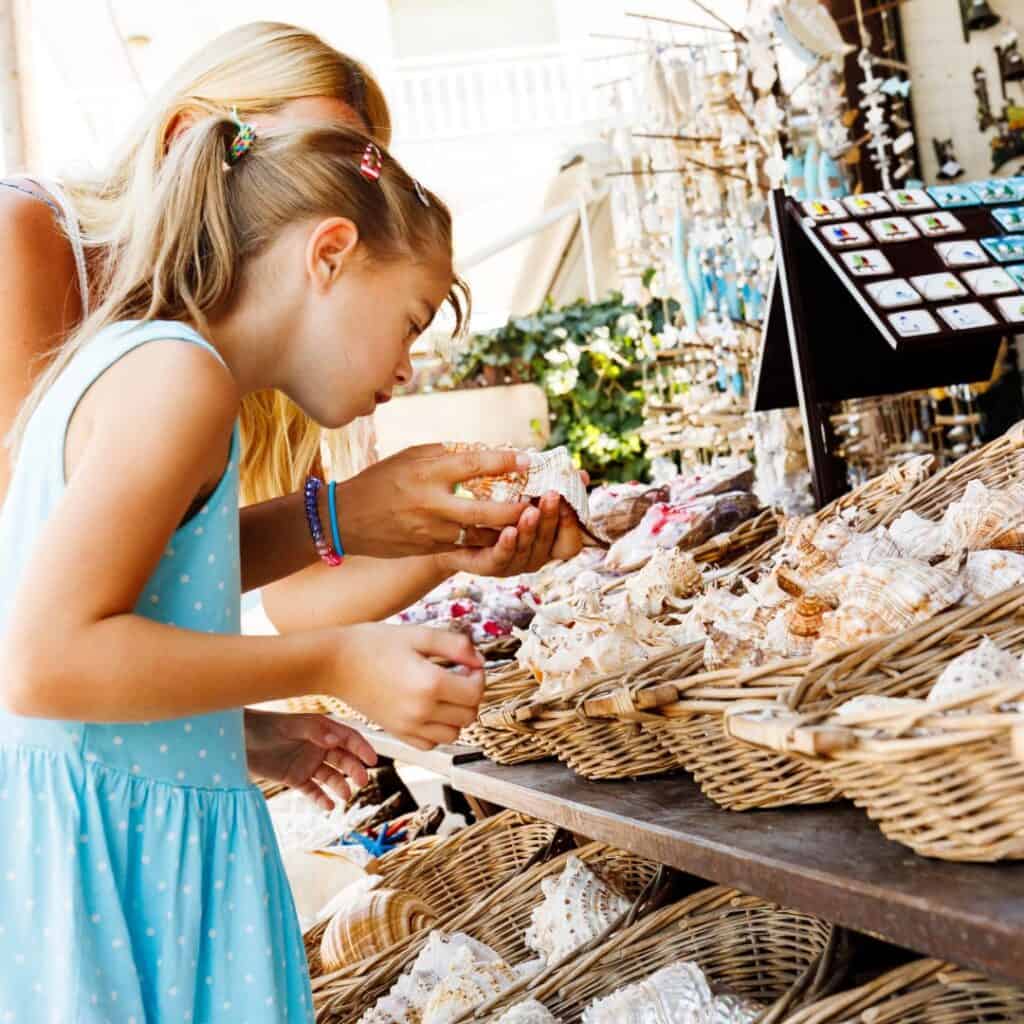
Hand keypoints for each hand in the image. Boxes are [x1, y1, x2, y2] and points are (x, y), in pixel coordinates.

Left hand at [244, 708, 377, 810]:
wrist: (235, 741)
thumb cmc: (262, 726)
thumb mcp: (289, 727)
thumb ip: (313, 732)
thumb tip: (335, 740)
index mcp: (320, 729)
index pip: (347, 738)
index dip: (361, 748)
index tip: (372, 760)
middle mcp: (318, 746)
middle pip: (344, 759)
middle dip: (354, 770)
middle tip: (362, 781)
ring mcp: (307, 763)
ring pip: (331, 776)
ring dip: (340, 786)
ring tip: (345, 797)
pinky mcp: (295, 779)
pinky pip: (313, 790)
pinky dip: (321, 798)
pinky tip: (327, 806)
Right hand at [330, 622, 485, 750]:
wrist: (336, 663)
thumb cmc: (374, 644)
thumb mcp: (419, 634)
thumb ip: (455, 645)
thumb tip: (478, 660)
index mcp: (430, 683)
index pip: (475, 692)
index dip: (479, 676)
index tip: (469, 665)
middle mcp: (421, 711)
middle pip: (468, 715)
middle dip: (471, 695)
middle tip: (460, 677)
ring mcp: (408, 726)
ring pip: (454, 734)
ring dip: (458, 715)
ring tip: (447, 694)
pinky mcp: (397, 733)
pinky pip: (431, 744)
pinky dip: (438, 731)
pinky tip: (431, 710)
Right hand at [334, 444, 533, 558]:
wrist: (346, 520)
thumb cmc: (381, 481)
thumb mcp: (411, 456)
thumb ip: (447, 453)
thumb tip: (485, 450)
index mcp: (426, 472)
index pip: (473, 464)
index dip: (504, 461)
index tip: (527, 459)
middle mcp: (432, 503)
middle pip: (487, 510)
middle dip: (518, 509)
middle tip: (538, 501)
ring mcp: (432, 531)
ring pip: (482, 535)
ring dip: (508, 529)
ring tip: (527, 519)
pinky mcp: (430, 549)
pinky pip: (467, 547)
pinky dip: (488, 540)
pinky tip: (503, 534)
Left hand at [436, 492, 585, 577]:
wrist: (454, 527)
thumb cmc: (497, 508)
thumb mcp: (524, 495)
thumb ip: (549, 486)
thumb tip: (582, 475)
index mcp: (547, 542)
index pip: (571, 543)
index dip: (573, 524)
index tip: (569, 499)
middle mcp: (534, 556)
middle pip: (550, 542)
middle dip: (552, 518)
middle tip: (552, 495)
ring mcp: (513, 564)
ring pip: (527, 550)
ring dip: (531, 530)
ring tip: (531, 511)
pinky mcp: (489, 566)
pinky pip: (501, 558)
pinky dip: (507, 544)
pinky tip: (508, 529)